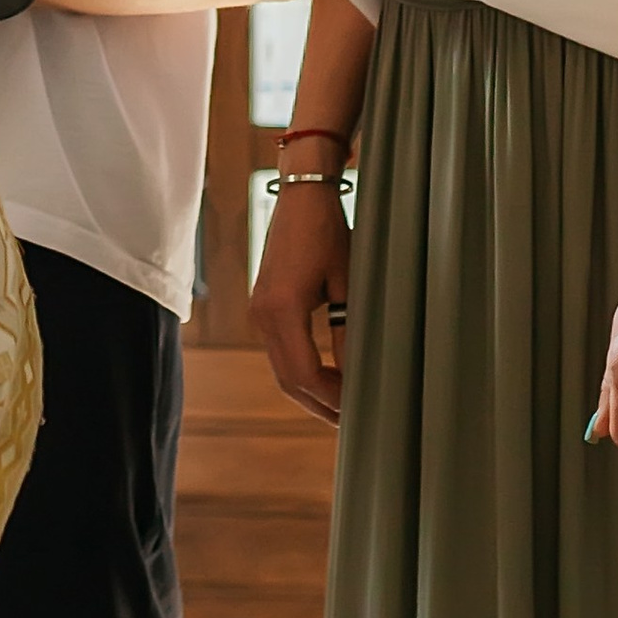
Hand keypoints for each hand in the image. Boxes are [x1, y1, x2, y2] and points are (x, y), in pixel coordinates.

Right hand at [252, 179, 350, 421]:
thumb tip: (358, 374)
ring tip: (342, 406)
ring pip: (281, 369)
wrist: (302, 195)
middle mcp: (262, 315)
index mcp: (280, 309)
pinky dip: (301, 371)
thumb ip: (348, 331)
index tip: (358, 408)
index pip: (303, 374)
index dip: (331, 397)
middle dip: (319, 404)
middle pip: (287, 380)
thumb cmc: (328, 232)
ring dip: (310, 391)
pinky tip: (326, 377)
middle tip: (351, 422)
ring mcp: (259, 311)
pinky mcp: (263, 305)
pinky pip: (279, 351)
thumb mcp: (347, 283)